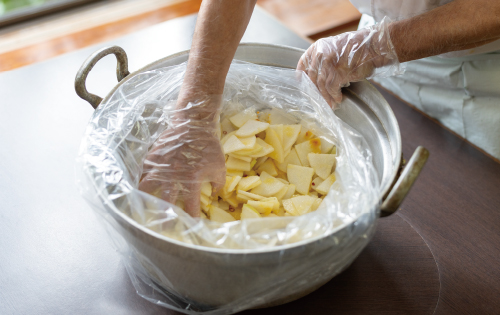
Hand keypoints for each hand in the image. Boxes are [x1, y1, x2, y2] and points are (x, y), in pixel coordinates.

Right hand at [138, 97, 225, 216]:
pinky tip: (136, 188)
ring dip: (144, 199)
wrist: (194, 122)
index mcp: (191, 179)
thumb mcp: (219, 165)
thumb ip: (217, 183)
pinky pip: (142, 172)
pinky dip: (139, 181)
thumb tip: (213, 196)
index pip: (191, 205)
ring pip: (146, 187)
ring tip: (140, 208)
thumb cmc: (208, 145)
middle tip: (161, 229)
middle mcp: (174, 175)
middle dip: (163, 217)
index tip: (191, 226)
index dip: (191, 217)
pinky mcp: (153, 156)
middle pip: (165, 202)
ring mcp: (161, 165)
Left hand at [297, 17, 400, 108]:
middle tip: (319, 98)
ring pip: (322, 86)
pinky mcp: (338, 74)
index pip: (304, 63)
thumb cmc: (358, 47)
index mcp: (318, 47)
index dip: (302, 74)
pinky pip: (332, 89)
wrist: (373, 46)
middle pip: (313, 78)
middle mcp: (321, 55)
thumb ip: (325, 58)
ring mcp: (329, 65)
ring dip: (326, 97)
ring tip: (330, 103)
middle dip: (316, 90)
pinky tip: (338, 99)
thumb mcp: (335, 46)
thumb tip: (319, 74)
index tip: (301, 82)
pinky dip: (335, 96)